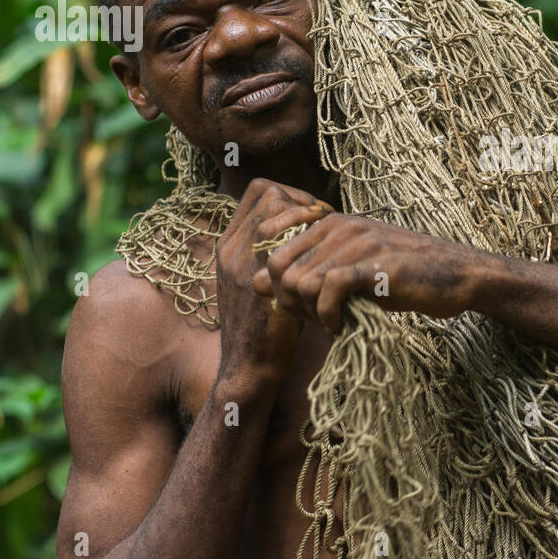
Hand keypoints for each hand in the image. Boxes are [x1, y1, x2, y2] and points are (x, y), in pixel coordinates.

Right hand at [215, 178, 331, 385]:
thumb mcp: (255, 284)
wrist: (247, 367)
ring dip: (309, 215)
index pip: (258, 191)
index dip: (289, 193)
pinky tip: (328, 252)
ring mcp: (244, 263)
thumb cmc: (261, 328)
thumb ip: (268, 257)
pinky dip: (312, 237)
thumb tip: (301, 232)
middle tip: (325, 218)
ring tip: (329, 232)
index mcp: (228, 245)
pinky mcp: (261, 281)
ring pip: (277, 210)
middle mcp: (232, 248)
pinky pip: (288, 239)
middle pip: (269, 193)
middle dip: (303, 199)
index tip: (311, 212)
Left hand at [252, 214, 491, 333]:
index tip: (303, 307)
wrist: (457, 275)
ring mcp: (357, 241)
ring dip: (309, 313)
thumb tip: (257, 285)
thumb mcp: (352, 267)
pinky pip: (327, 288)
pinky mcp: (374, 263)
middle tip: (314, 319)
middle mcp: (338, 226)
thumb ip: (310, 271)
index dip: (277, 287)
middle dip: (288, 302)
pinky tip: (342, 325)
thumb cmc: (405, 275)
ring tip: (331, 323)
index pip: (271, 251)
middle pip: (277, 268)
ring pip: (298, 280)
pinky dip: (328, 315)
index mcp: (329, 223)